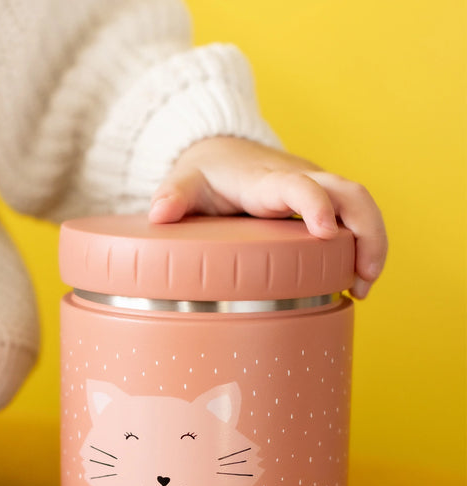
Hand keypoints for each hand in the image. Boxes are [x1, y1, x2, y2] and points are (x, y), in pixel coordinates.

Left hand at [148, 136, 386, 298]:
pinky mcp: (318, 204)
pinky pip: (350, 219)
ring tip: (361, 289)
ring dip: (370, 244)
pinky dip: (360, 246)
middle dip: (367, 233)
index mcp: (266, 180)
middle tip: (362, 280)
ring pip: (358, 207)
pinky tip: (352, 281)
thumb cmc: (204, 173)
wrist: (222, 153)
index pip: (300, 185)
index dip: (316, 205)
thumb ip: (172, 195)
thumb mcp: (184, 180)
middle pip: (350, 195)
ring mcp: (314, 190)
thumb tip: (159, 214)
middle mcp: (299, 180)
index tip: (326, 233)